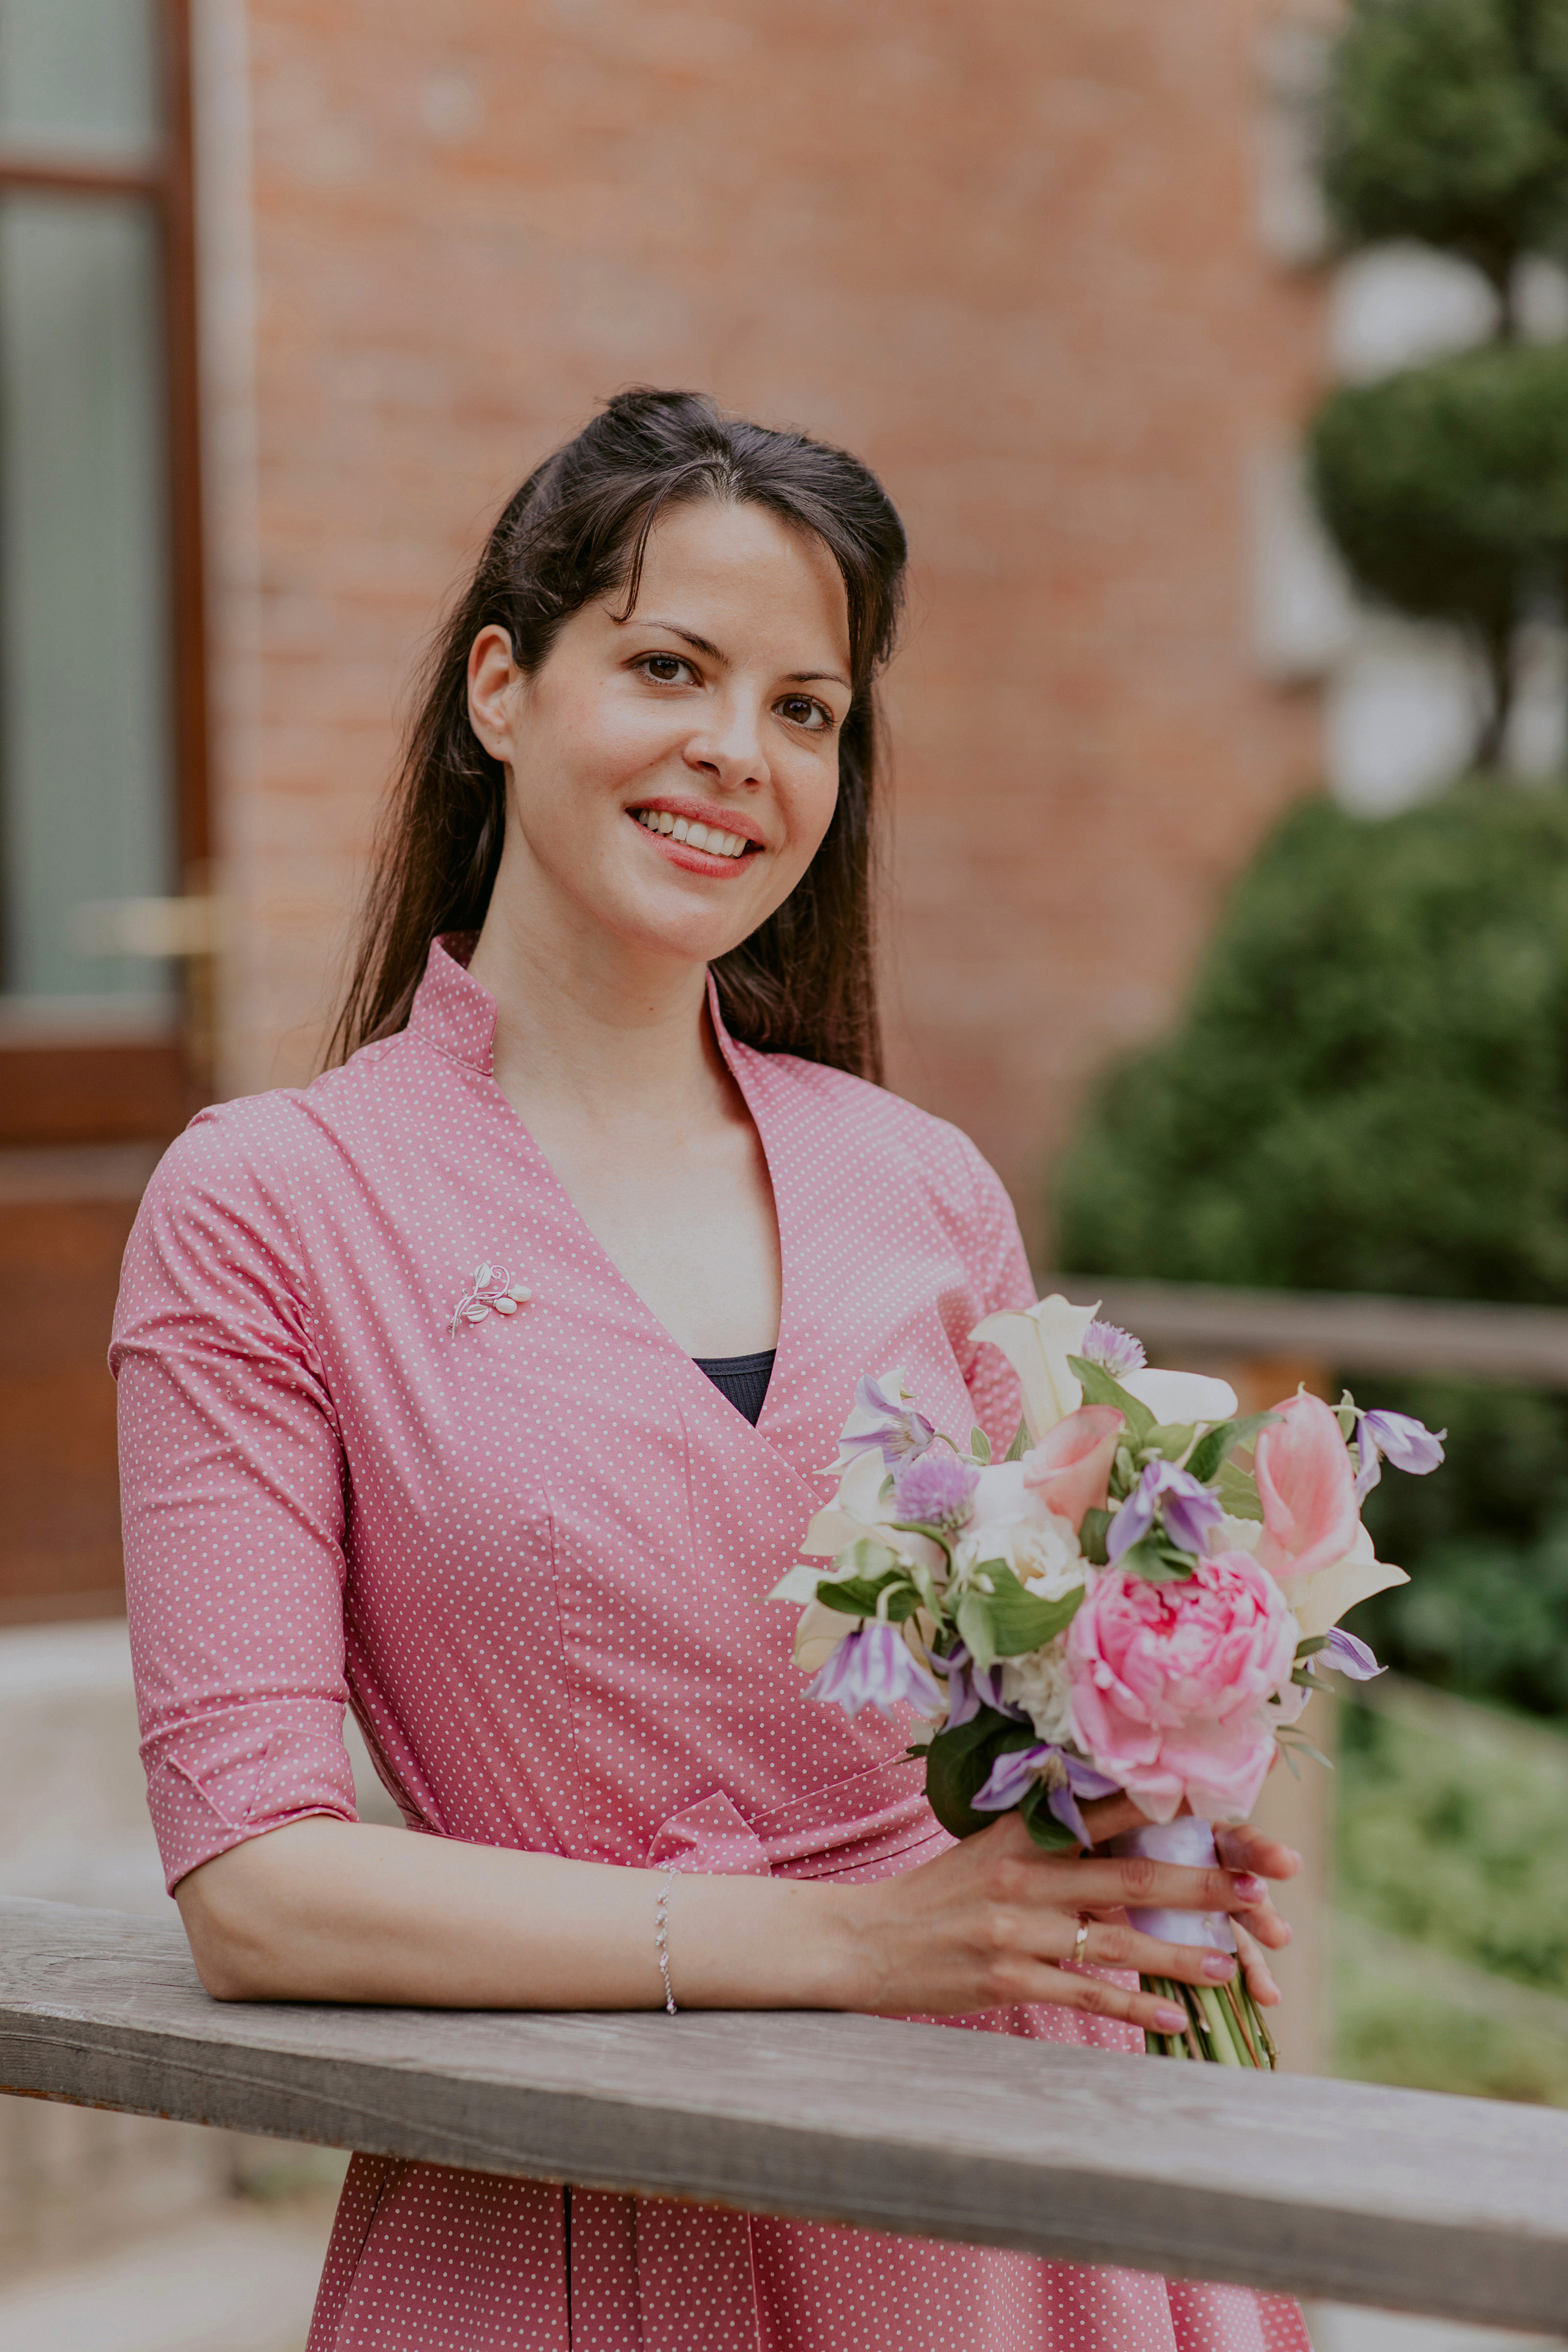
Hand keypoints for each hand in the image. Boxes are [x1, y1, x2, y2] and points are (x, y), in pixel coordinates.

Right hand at [834, 1811, 1293, 2034]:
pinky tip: (1171, 2018)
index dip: (1171, 1812)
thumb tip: (1121, 1827)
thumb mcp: (990, 1846)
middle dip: (1200, 1884)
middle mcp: (1023, 1874)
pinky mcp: (1007, 1977)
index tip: (1229, 1810)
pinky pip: (1083, 1994)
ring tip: (1231, 1966)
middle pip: (1128, 1876)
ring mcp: (1016, 1928)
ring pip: (1115, 1940)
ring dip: (1179, 1954)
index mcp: (1023, 1831)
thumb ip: (1051, 1836)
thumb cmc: (939, 1893)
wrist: (866, 1939)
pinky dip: (1130, 2007)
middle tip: (1258, 1892)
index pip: (1109, 1813)